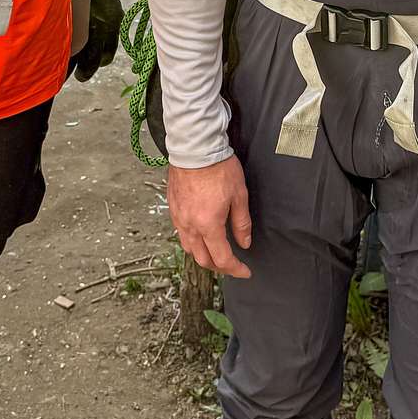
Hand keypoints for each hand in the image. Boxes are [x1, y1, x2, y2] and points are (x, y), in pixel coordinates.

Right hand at [167, 157, 252, 278]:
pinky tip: (200, 234)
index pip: (222, 258)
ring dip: (203, 256)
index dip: (235, 269)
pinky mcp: (173, 207)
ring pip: (189, 248)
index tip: (245, 271)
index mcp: (208, 225)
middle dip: (219, 267)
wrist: (195, 147)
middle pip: (202, 259)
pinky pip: (180, 233)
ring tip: (215, 253)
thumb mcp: (239, 195)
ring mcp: (179, 217)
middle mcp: (190, 225)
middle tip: (232, 265)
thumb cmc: (217, 167)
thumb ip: (241, 223)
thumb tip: (244, 242)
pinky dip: (192, 241)